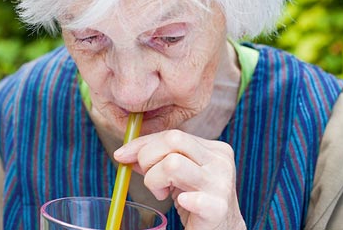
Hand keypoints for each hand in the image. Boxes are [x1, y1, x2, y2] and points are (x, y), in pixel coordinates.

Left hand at [114, 129, 245, 229]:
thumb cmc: (196, 199)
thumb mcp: (178, 174)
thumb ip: (156, 159)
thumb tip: (125, 153)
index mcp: (213, 149)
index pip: (171, 134)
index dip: (142, 143)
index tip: (121, 155)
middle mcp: (220, 161)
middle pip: (173, 140)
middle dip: (148, 158)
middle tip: (151, 180)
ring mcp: (221, 184)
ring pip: (173, 164)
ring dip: (156, 181)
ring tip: (163, 194)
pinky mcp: (219, 208)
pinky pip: (195, 199)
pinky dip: (184, 200)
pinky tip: (182, 202)